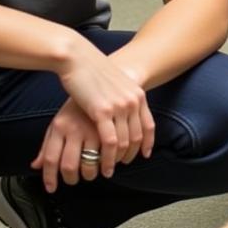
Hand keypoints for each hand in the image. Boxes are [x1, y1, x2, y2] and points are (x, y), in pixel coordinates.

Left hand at [32, 99, 115, 192]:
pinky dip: (111, 163)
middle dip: (72, 179)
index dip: (49, 178)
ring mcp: (94, 127)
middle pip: (69, 166)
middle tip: (75, 180)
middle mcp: (75, 128)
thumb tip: (35, 166)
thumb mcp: (59, 121)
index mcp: (59, 126)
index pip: (50, 159)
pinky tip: (111, 163)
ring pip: (91, 164)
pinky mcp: (113, 126)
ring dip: (92, 175)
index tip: (52, 188)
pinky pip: (110, 154)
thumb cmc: (78, 104)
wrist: (98, 77)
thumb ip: (47, 145)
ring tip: (94, 172)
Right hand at [49, 42, 154, 186]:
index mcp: (138, 94)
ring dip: (117, 160)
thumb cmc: (92, 71)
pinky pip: (110, 141)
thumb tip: (121, 111)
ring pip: (124, 142)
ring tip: (108, 170)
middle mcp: (133, 101)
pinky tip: (102, 164)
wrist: (78, 58)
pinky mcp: (103, 111)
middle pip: (137, 136)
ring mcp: (120, 106)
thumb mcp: (115, 84)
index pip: (149, 125)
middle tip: (121, 166)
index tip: (143, 155)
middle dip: (130, 155)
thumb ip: (121, 98)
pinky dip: (107, 157)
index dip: (147, 143)